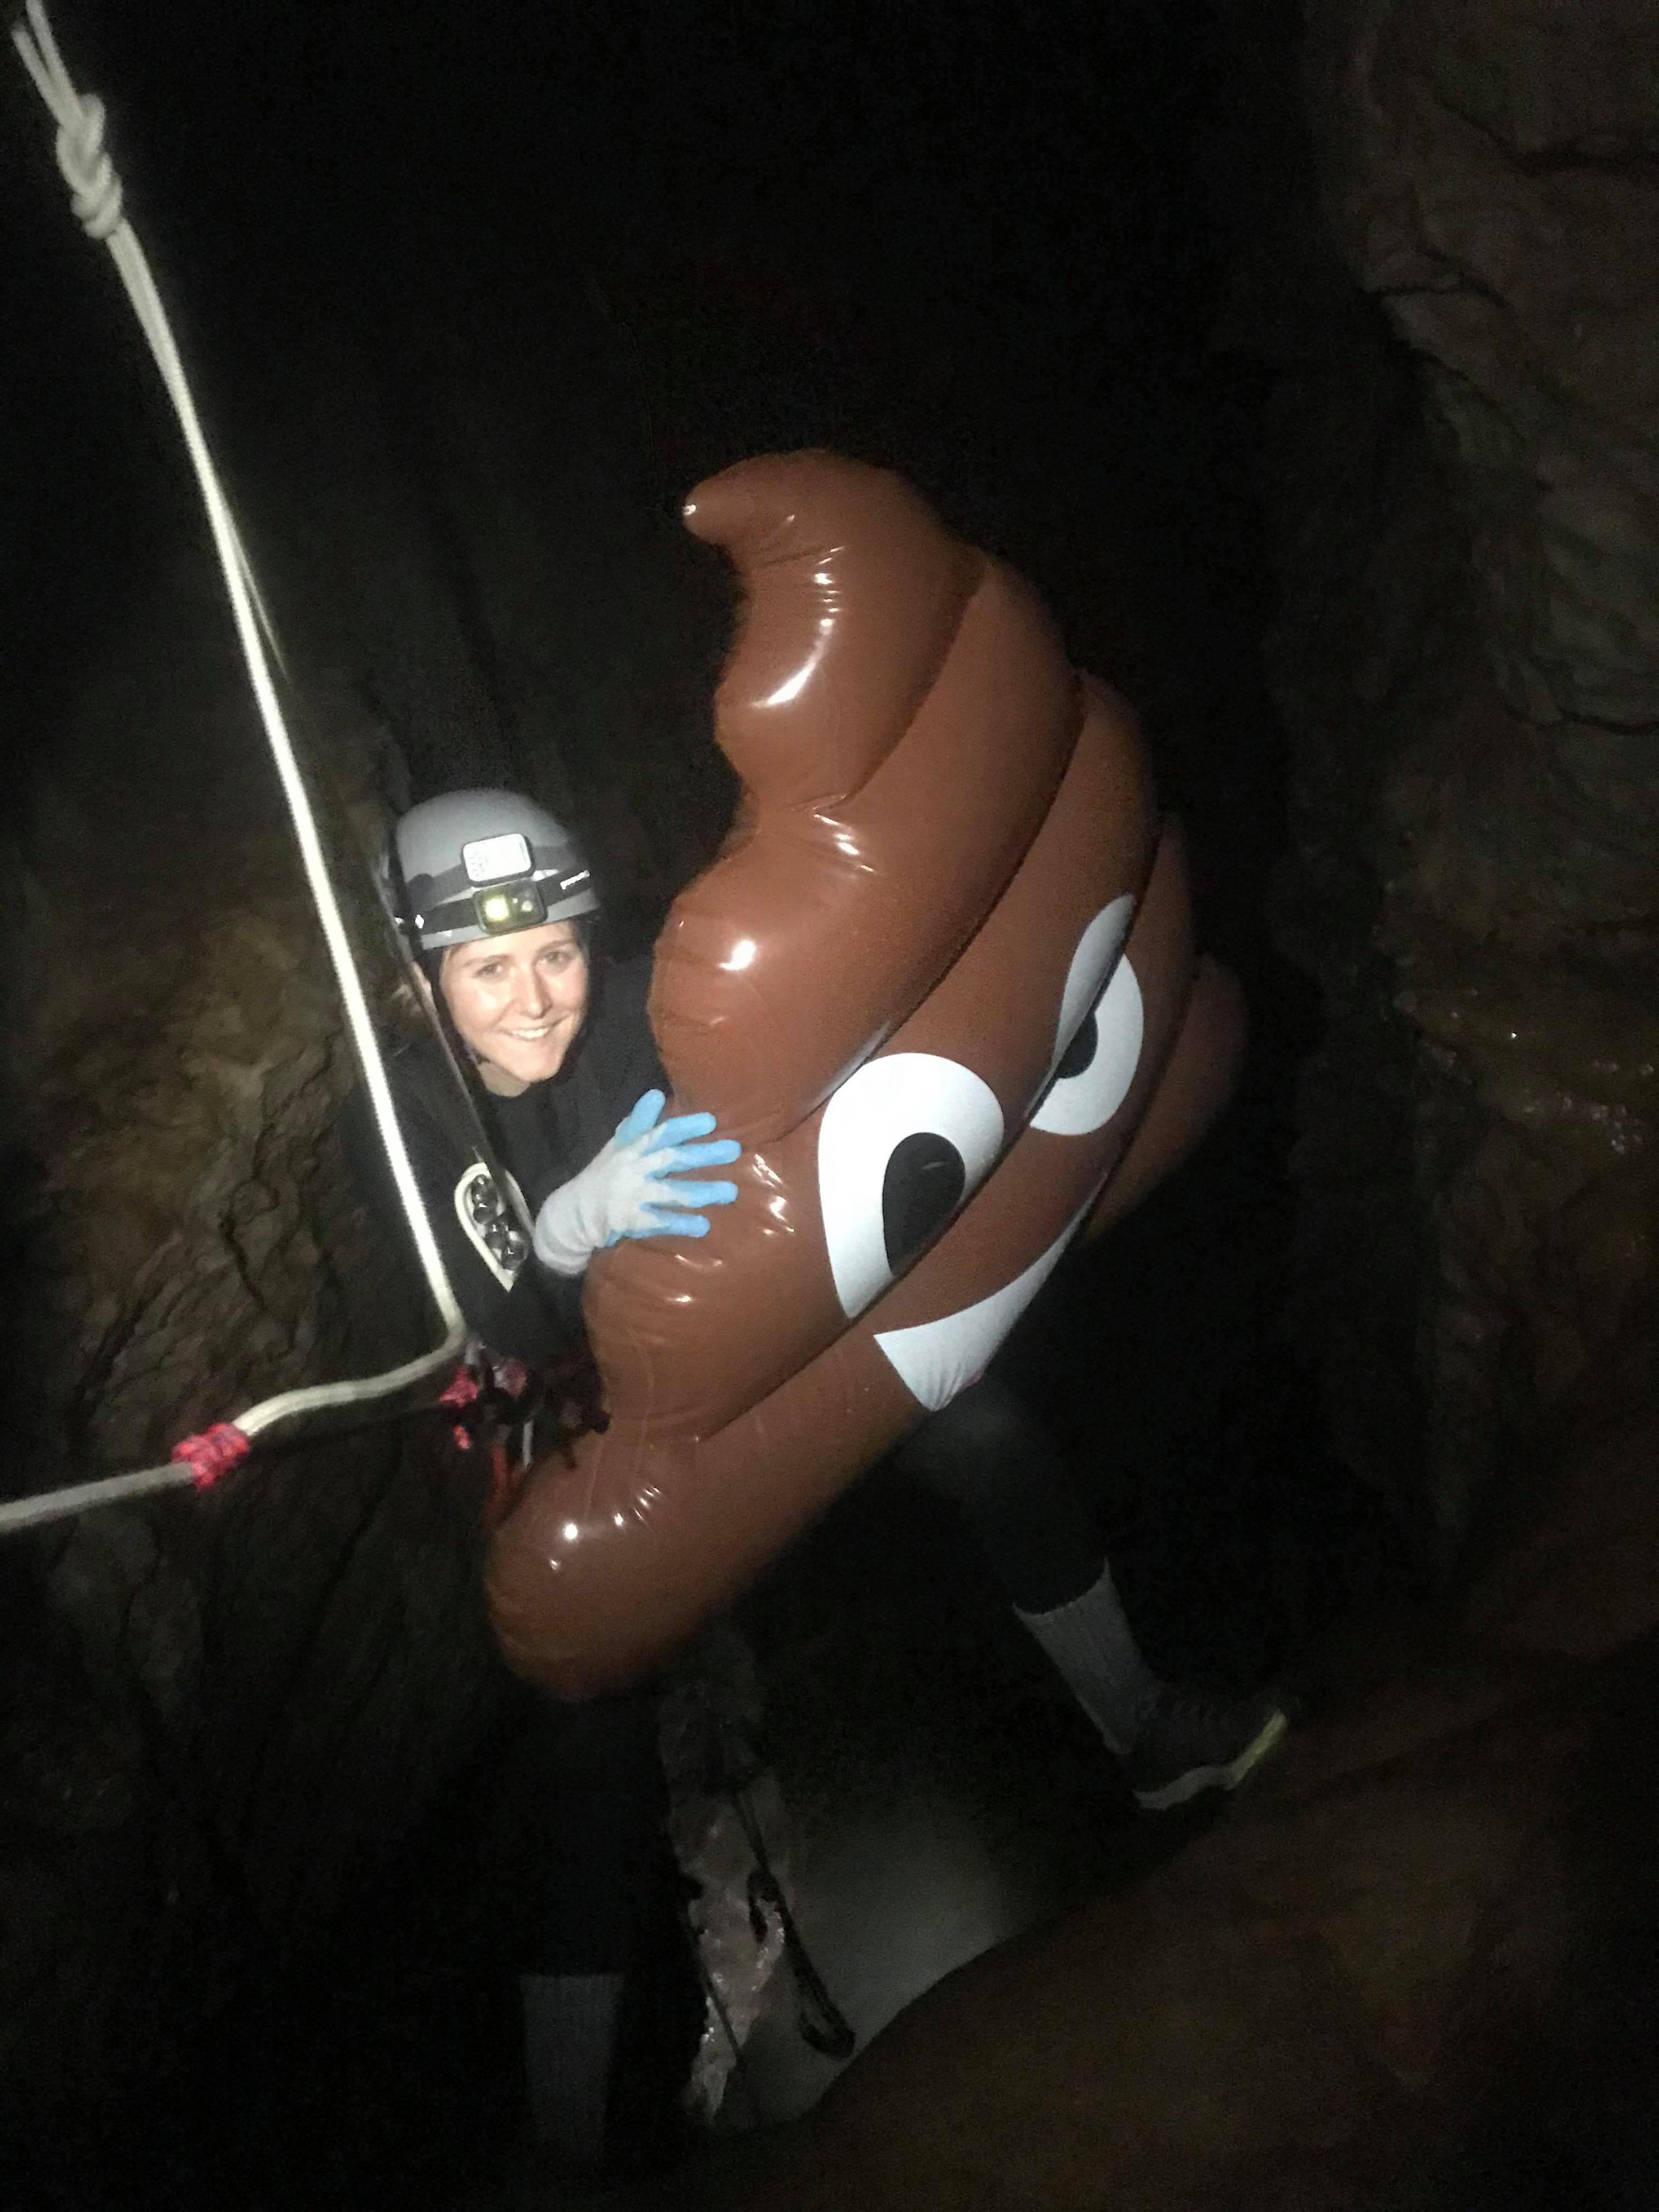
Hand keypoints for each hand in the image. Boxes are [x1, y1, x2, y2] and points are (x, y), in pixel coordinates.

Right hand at [531, 1089, 741, 1276]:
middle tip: (734, 1150)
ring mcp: (634, 1196)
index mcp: (633, 1149)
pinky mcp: (633, 1221)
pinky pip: (661, 1222)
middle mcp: (634, 1169)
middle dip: (704, 1154)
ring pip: (672, 1192)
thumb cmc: (603, 1175)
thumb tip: (656, 1093)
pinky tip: (703, 1225)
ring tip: (731, 1191)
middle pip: (672, 1159)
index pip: (661, 1133)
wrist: (574, 1213)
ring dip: (702, 1191)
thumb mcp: (618, 1146)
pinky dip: (682, 1224)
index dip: (685, 1127)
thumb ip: (640, 1123)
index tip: (711, 1122)